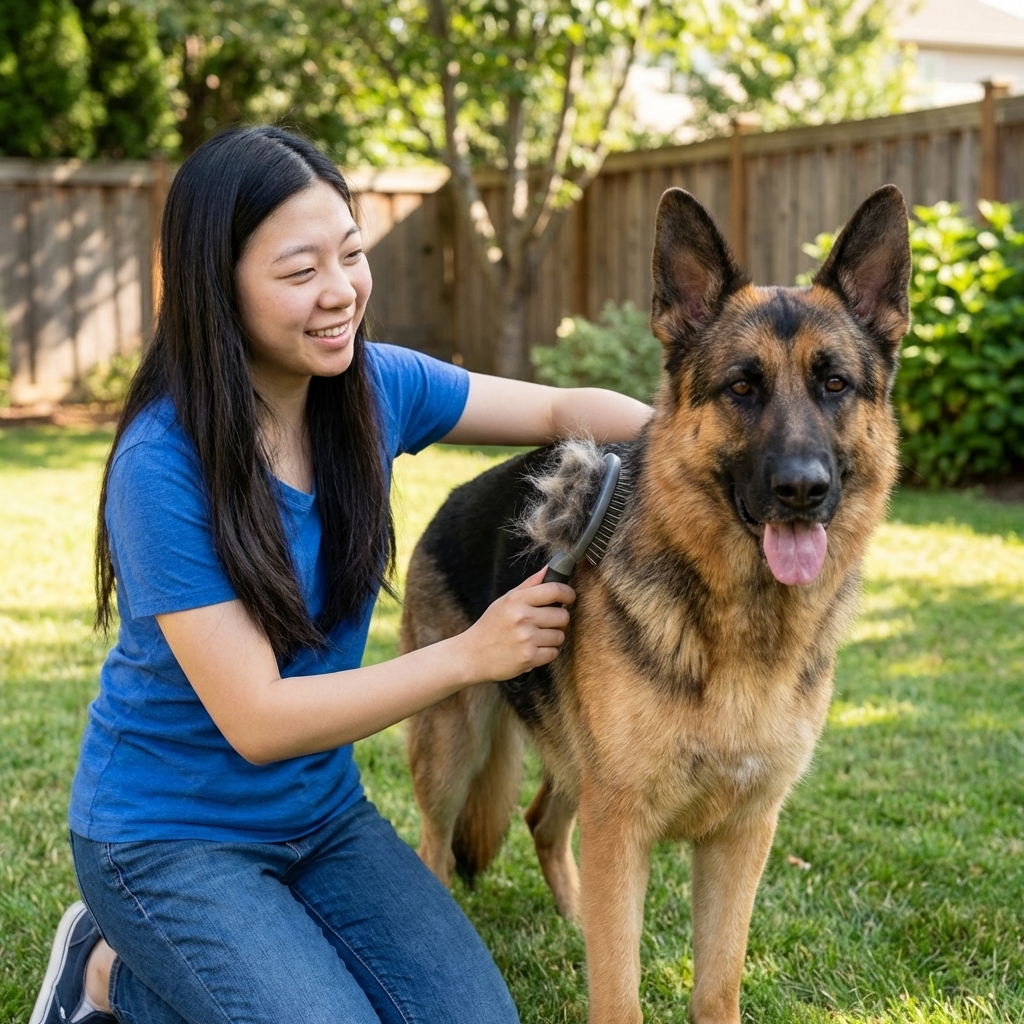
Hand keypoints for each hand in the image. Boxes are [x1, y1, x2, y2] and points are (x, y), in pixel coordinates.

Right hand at [456, 568, 575, 682]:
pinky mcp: (529, 658)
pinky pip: (554, 653)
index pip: (555, 590)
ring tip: (537, 637)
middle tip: (547, 622)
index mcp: (517, 600)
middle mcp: (523, 618)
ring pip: (560, 636)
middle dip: (559, 619)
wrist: (472, 655)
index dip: (568, 594)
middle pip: (563, 616)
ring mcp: (526, 639)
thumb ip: (530, 584)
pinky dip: (547, 652)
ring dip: (553, 637)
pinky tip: (533, 649)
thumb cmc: (491, 626)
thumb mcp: (506, 600)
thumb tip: (551, 567)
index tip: (569, 598)